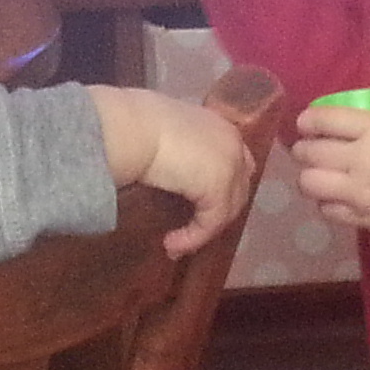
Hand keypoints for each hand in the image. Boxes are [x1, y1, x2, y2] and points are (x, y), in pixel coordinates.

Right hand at [87, 85, 259, 255]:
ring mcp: (230, 166)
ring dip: (202, 231)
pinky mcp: (219, 189)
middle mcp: (233, 144)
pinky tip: (170, 244)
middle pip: (238, 188)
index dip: (224, 187)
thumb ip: (179, 149)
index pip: (236, 163)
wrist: (131, 127)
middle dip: (218, 212)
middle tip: (193, 230)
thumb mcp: (166, 133)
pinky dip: (192, 238)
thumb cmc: (135, 124)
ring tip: (175, 244)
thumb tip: (169, 170)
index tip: (200, 205)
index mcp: (221, 126)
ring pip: (226, 210)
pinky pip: (210, 223)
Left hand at [293, 101, 369, 237]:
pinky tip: (335, 200)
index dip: (308, 120)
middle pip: (310, 152)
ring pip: (310, 184)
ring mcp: (357, 192)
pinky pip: (329, 211)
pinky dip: (327, 204)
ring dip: (309, 178)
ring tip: (317, 177)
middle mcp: (357, 158)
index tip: (306, 122)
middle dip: (303, 150)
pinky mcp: (363, 218)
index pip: (324, 119)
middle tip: (307, 151)